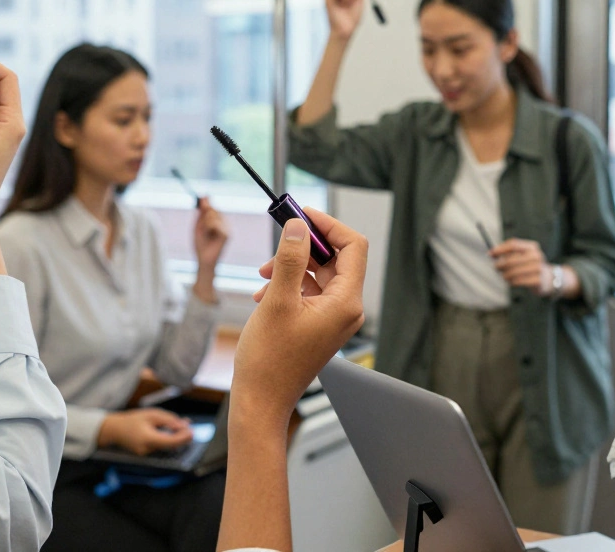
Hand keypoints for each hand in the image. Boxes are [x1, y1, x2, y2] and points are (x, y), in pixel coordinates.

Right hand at [99, 408, 192, 455]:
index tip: (192, 431)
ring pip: (167, 446)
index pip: (170, 442)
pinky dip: (168, 439)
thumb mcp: (152, 414)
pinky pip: (161, 447)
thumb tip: (183, 426)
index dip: (183, 438)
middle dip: (181, 436)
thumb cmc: (132, 420)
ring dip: (176, 437)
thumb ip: (168, 420)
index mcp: (148, 439)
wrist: (115, 430)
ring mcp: (146, 454)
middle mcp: (147, 450)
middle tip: (188, 425)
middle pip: (171, 445)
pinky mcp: (147, 454)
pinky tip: (171, 431)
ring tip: (181, 425)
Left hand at [193, 197, 228, 269]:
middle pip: (214, 210)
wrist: (203, 260)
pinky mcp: (226, 234)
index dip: (208, 203)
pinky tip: (208, 235)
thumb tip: (204, 198)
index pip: (214, 209)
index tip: (203, 196)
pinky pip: (215, 223)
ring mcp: (227, 229)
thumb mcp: (198, 227)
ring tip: (204, 233)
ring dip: (205, 222)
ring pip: (214, 216)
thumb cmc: (200, 246)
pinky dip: (208, 227)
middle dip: (205, 213)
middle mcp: (225, 225)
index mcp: (218, 224)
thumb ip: (201, 214)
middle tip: (200, 223)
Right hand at [239, 211, 366, 424]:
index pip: (353, 246)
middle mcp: (347, 309)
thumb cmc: (269, 359)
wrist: (261, 400)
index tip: (302, 214)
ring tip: (263, 274)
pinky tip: (264, 293)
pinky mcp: (320, 325)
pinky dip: (289, 284)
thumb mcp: (276, 300)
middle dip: (306, 244)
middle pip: (336, 258)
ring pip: (320, 274)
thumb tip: (298, 227)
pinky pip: (311, 292)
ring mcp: (334, 319)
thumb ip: (289, 258)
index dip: (328, 225)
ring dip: (292, 266)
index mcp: (346, 302)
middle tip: (280, 233)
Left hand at [490, 238, 552, 293]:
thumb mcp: (522, 256)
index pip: (513, 244)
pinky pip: (517, 281)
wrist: (549, 279)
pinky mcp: (537, 280)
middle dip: (500, 264)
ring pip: (512, 272)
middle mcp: (536, 256)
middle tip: (495, 267)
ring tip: (505, 276)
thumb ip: (508, 253)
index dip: (500, 249)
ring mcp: (538, 268)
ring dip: (505, 275)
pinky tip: (512, 281)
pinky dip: (511, 282)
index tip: (490, 254)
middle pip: (511, 259)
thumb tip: (491, 253)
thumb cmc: (529, 266)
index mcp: (532, 247)